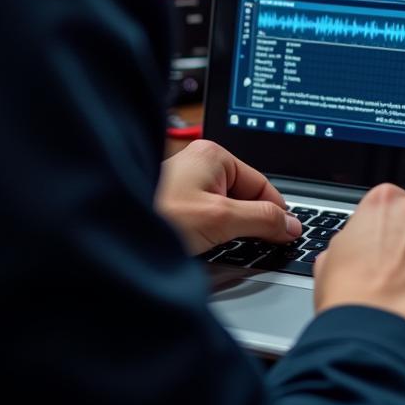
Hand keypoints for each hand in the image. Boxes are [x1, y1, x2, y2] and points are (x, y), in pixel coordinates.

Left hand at [156, 140, 302, 254]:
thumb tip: (290, 224)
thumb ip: (261, 220)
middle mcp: (201, 163)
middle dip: (249, 223)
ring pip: (226, 209)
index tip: (288, 236)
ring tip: (222, 246)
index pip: (261, 184)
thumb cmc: (159, 217)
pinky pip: (208, 215)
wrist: (113, 233)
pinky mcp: (177, 202)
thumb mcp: (221, 219)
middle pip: (244, 197)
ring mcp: (187, 183)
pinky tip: (206, 246)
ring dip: (230, 230)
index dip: (276, 212)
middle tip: (254, 248)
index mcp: (214, 155)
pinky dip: (213, 232)